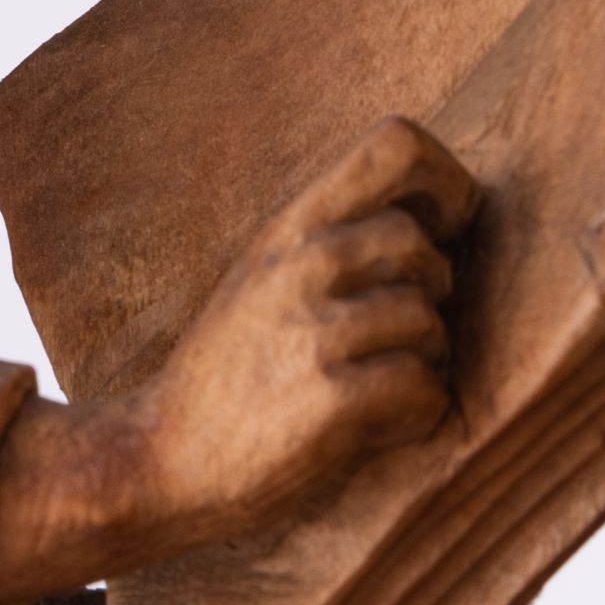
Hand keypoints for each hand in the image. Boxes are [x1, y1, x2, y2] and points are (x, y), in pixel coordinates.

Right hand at [125, 118, 480, 549]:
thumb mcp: (261, 277)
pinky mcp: (331, 399)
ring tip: (375, 387)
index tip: (442, 230)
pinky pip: (423, 388)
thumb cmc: (228, 373)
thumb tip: (430, 220)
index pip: (394, 144)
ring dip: (421, 364)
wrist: (158, 460)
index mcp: (288, 228)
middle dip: (427, 298)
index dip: (445, 182)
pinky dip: (415, 415)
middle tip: (389, 338)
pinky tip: (376, 425)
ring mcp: (314, 331)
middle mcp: (301, 266)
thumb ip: (329, 237)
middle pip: (420, 246)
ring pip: (429, 324)